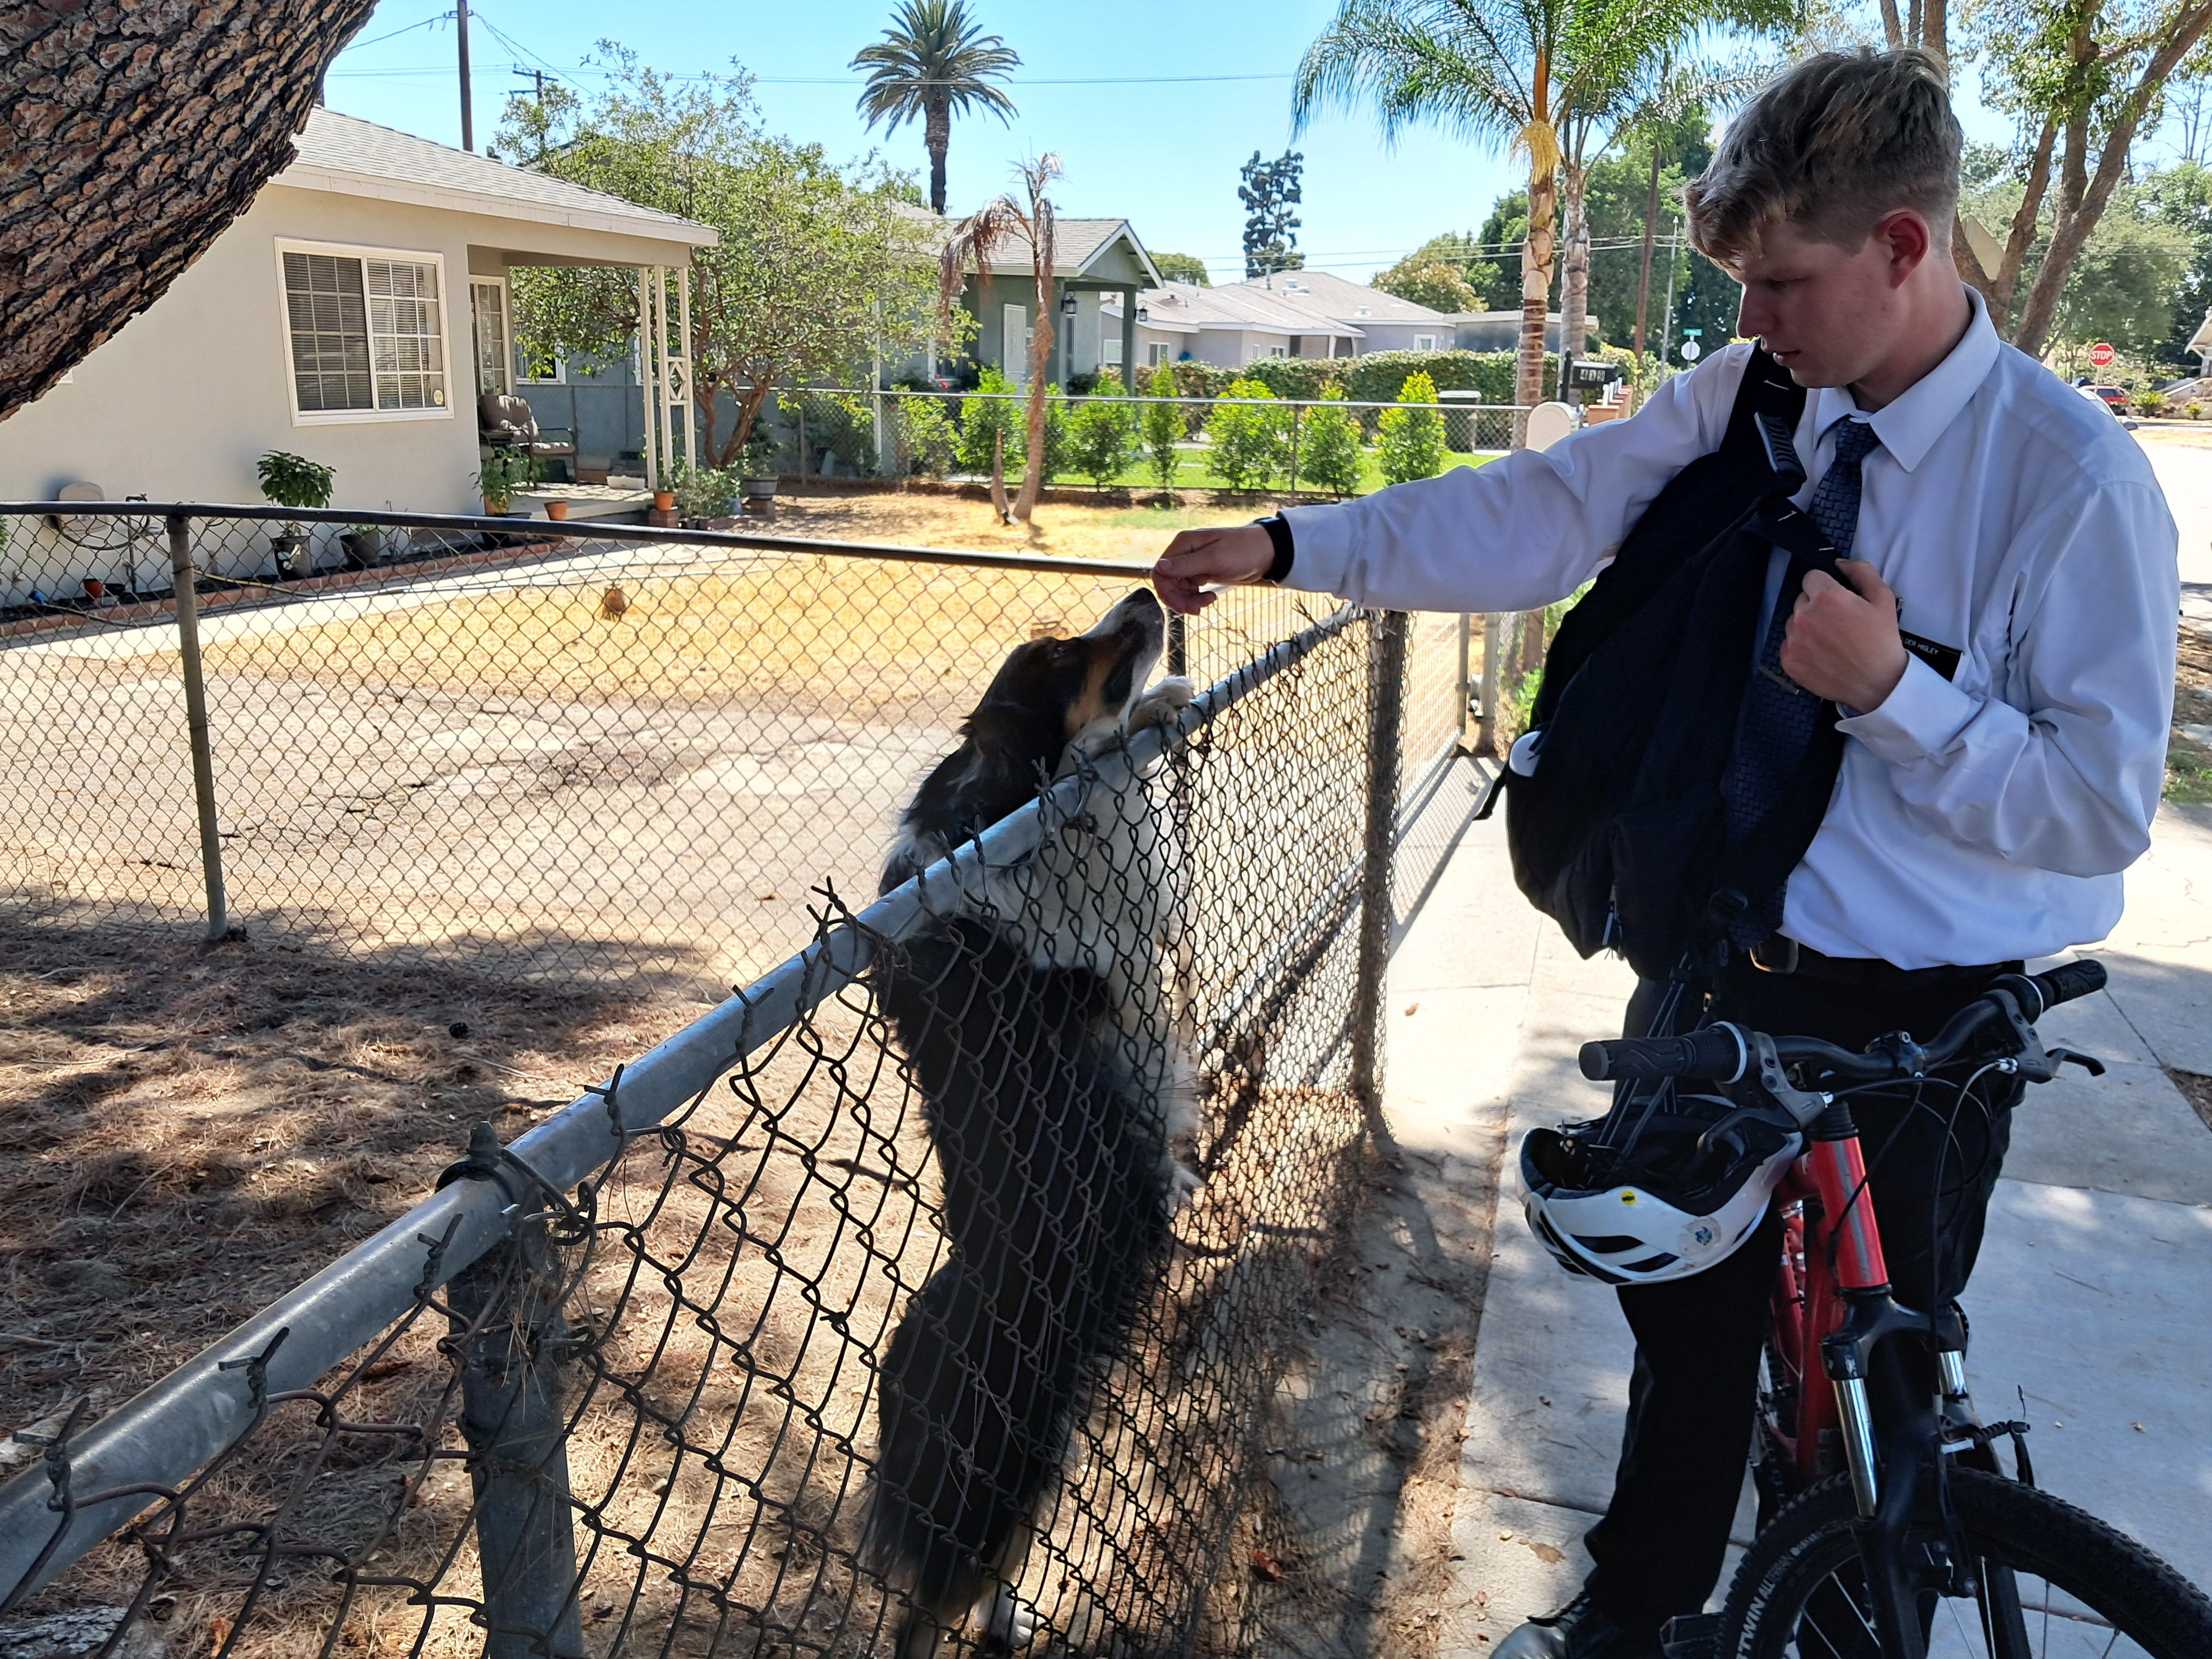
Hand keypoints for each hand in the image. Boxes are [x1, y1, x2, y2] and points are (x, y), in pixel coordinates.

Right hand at [1152, 524, 1274, 613]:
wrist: (1265, 553)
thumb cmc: (1243, 551)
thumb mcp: (1215, 559)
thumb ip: (1187, 564)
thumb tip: (1160, 568)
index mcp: (1183, 544)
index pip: (1160, 571)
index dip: (1166, 591)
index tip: (1180, 606)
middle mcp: (1184, 553)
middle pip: (1168, 582)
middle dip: (1179, 599)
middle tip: (1196, 610)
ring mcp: (1193, 564)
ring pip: (1178, 589)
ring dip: (1189, 600)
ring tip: (1208, 603)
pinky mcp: (1201, 573)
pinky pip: (1189, 590)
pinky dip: (1196, 598)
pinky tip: (1210, 599)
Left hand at [1778, 558, 1908, 711]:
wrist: (1877, 682)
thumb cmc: (1881, 640)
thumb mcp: (1882, 597)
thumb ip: (1861, 571)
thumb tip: (1840, 562)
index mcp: (1825, 597)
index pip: (1811, 577)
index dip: (1825, 586)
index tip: (1837, 599)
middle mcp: (1804, 616)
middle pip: (1802, 599)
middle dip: (1816, 606)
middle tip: (1838, 622)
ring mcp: (1793, 639)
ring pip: (1794, 622)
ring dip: (1807, 626)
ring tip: (1831, 640)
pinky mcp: (1788, 660)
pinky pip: (1789, 644)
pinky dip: (1801, 647)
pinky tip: (1822, 654)